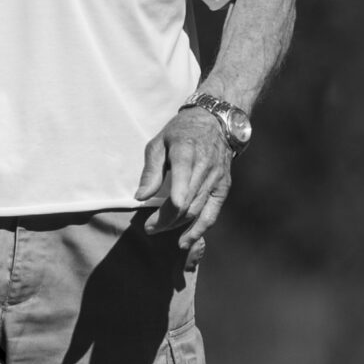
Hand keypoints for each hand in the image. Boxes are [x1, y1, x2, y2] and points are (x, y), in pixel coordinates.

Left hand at [133, 106, 232, 252]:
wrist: (215, 122)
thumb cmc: (180, 133)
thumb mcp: (158, 143)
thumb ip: (150, 171)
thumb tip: (140, 197)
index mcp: (186, 152)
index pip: (182, 183)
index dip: (170, 206)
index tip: (152, 222)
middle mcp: (205, 166)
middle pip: (186, 203)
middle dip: (166, 220)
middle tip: (149, 228)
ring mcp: (217, 178)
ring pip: (197, 210)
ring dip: (177, 226)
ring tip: (158, 230)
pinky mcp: (224, 187)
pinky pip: (212, 213)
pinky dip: (199, 229)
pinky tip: (186, 241)